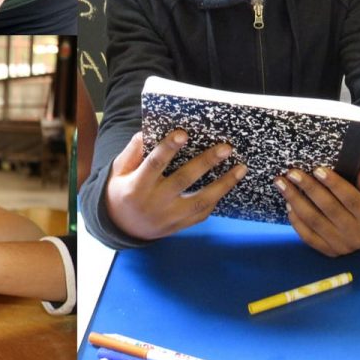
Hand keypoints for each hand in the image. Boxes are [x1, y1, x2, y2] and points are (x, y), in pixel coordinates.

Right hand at [105, 131, 246, 240]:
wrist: (121, 226)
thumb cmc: (121, 189)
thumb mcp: (118, 170)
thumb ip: (133, 152)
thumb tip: (147, 133)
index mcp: (137, 186)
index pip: (154, 164)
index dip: (168, 148)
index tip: (184, 133)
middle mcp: (155, 202)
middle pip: (184, 180)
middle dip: (206, 163)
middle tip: (225, 148)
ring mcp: (169, 217)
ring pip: (200, 201)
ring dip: (223, 184)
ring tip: (240, 168)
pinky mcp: (179, 226)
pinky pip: (201, 214)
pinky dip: (216, 199)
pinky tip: (228, 184)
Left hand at [275, 162, 359, 255]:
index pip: (351, 200)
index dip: (334, 184)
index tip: (317, 169)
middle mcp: (358, 235)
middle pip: (329, 208)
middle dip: (308, 188)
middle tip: (292, 173)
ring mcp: (342, 245)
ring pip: (314, 221)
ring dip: (295, 200)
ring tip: (281, 184)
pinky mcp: (328, 251)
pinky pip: (308, 236)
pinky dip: (296, 221)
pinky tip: (288, 204)